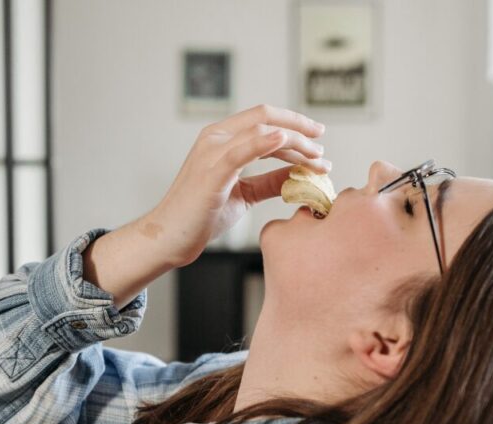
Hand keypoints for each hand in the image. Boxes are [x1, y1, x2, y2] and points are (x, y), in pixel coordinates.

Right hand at [149, 104, 329, 266]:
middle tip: (322, 150)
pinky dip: (266, 142)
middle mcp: (215, 137)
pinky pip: (243, 149)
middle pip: (265, 117)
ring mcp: (212, 151)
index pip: (263, 118)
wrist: (169, 237)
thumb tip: (299, 175)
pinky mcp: (211, 171)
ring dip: (295, 142)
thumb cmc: (201, 215)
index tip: (318, 136)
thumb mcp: (245, 195)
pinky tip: (286, 141)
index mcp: (221, 139)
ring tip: (317, 159)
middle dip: (300, 130)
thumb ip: (269, 182)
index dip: (294, 123)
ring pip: (261, 131)